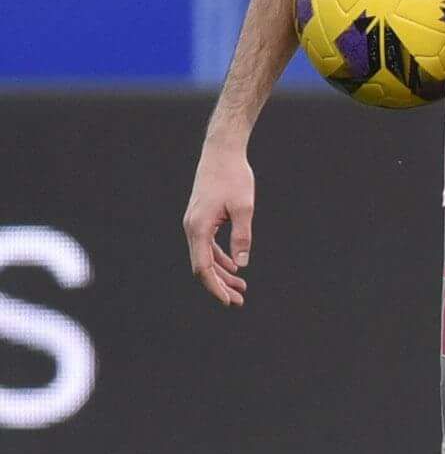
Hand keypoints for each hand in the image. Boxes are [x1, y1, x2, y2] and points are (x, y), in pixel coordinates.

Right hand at [185, 142, 254, 305]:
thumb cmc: (234, 177)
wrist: (221, 153)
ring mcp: (195, 223)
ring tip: (241, 288)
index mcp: (198, 227)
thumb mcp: (244, 207)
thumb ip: (242, 235)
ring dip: (221, 274)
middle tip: (239, 300)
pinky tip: (233, 268)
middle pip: (203, 266)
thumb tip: (242, 264)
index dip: (215, 287)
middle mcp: (191, 228)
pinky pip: (208, 246)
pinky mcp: (201, 219)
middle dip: (220, 285)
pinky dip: (220, 259)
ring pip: (205, 257)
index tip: (229, 301)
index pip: (203, 267)